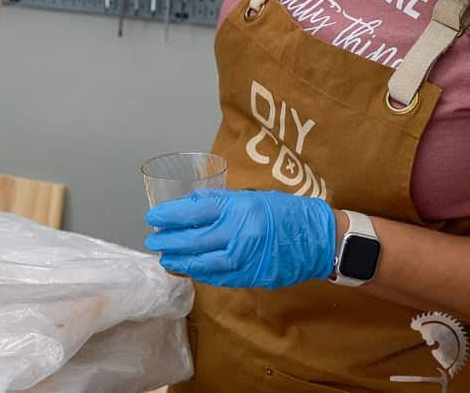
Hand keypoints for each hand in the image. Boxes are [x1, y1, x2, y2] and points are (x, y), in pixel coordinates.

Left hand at [144, 189, 336, 289]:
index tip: (153, 217)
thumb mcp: (250, 197)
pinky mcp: (254, 275)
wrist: (321, 239)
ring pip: (205, 263)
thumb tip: (186, 207)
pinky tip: (190, 270)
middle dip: (170, 242)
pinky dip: (202, 274)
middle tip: (153, 241)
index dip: (170, 215)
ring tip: (166, 260)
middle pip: (195, 240)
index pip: (195, 211)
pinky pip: (221, 277)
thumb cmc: (285, 212)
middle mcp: (242, 233)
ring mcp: (249, 257)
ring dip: (182, 262)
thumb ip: (219, 203)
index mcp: (240, 208)